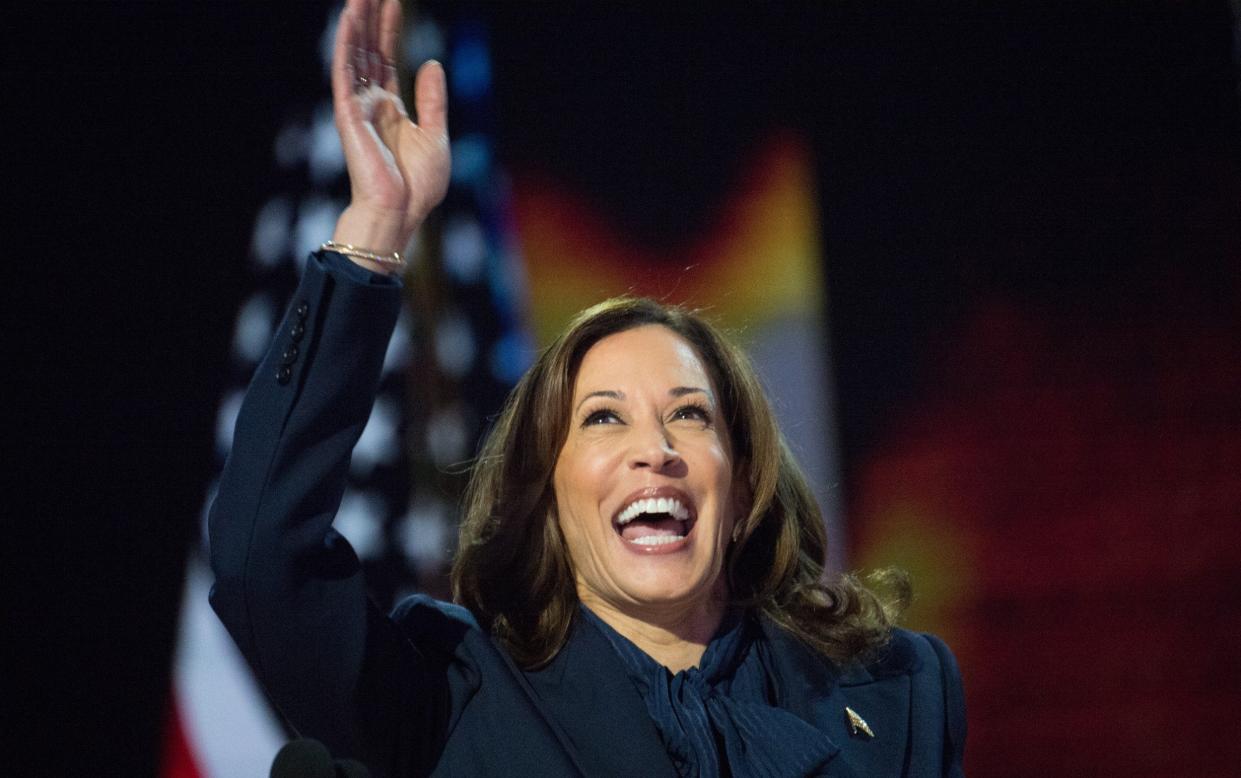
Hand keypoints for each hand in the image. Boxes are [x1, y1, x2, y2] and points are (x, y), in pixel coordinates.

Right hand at [330, 0, 449, 269]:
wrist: (399, 212)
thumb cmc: (417, 187)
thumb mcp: (435, 136)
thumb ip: (432, 100)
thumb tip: (431, 64)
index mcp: (391, 108)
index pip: (387, 57)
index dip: (391, 28)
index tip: (395, 0)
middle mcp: (371, 102)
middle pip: (370, 48)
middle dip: (374, 16)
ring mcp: (357, 105)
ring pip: (355, 52)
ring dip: (358, 20)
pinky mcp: (348, 113)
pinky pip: (344, 70)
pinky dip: (346, 42)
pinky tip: (350, 16)